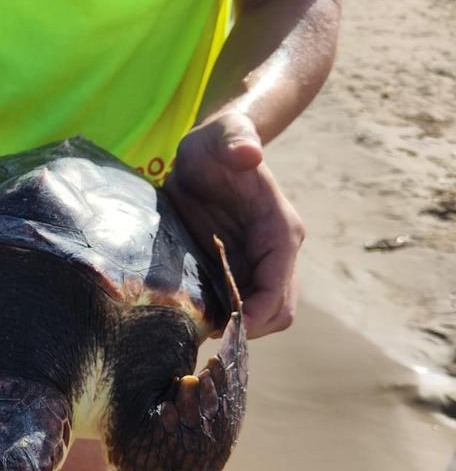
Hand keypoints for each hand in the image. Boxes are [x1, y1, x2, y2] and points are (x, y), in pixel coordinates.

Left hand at [164, 112, 304, 337]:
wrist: (210, 150)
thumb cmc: (219, 142)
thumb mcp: (224, 135)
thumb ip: (237, 141)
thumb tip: (249, 153)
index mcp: (279, 229)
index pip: (280, 286)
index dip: (259, 312)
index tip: (228, 328)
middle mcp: (274, 252)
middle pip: (277, 311)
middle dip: (247, 330)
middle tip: (202, 335)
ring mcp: (255, 262)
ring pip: (258, 314)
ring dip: (233, 329)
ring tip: (192, 330)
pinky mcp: (233, 266)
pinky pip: (234, 304)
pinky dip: (219, 316)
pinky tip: (189, 317)